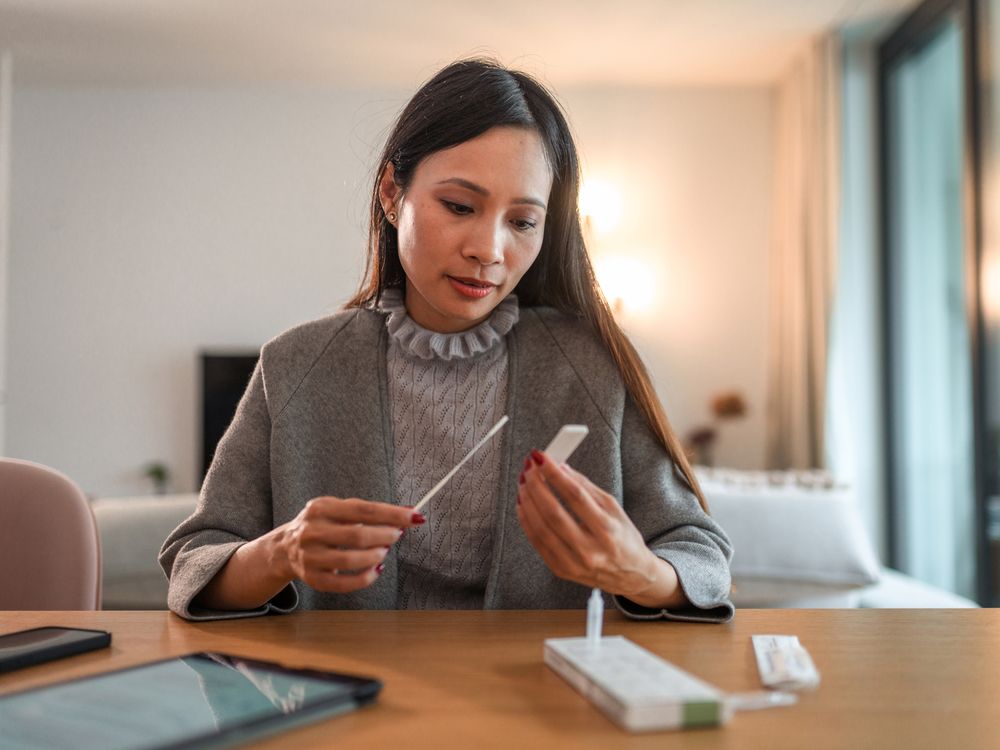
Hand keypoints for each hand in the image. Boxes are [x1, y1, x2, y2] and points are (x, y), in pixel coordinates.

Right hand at [276, 497, 423, 593]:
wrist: (284, 548)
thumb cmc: (323, 525)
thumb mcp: (339, 510)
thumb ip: (370, 511)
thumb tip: (408, 511)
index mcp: (321, 507)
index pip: (363, 509)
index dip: (391, 514)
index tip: (415, 517)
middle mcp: (312, 531)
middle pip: (357, 535)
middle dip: (385, 536)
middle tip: (397, 535)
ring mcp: (309, 556)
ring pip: (350, 560)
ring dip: (375, 556)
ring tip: (384, 551)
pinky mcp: (312, 579)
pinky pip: (344, 583)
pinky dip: (366, 578)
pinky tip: (376, 570)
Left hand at [516, 451, 686, 608]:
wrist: (631, 575)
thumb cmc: (624, 538)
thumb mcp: (614, 508)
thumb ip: (586, 487)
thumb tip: (561, 467)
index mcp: (607, 530)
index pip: (575, 496)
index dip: (555, 474)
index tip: (541, 458)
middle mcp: (590, 550)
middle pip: (553, 513)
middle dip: (536, 486)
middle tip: (529, 468)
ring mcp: (573, 563)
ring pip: (541, 528)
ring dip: (528, 501)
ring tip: (523, 483)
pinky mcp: (561, 570)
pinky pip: (537, 542)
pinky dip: (526, 521)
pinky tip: (524, 504)